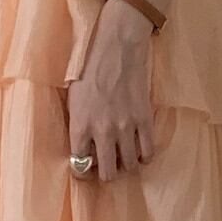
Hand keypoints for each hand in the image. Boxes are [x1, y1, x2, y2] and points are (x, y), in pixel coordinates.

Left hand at [65, 0, 155, 182]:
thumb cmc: (88, 67)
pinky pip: (148, 151)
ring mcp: (126, 127)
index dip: (82, 172)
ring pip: (130, 166)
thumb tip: (84, 145)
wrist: (116, 47)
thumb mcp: (73, 97)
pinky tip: (140, 152)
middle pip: (107, 173)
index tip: (85, 169)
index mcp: (80, 126)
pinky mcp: (144, 119)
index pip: (80, 165)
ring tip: (123, 157)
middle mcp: (103, 132)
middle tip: (106, 165)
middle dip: (106, 173)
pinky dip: (145, 156)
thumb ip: (78, 124)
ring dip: (126, 165)